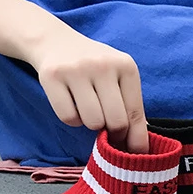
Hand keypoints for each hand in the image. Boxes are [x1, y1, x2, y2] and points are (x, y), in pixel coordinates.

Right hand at [30, 26, 148, 152]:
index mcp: (126, 66)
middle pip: (116, 121)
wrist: (55, 42)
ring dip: (91, 125)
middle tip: (108, 131)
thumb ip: (131, 107)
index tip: (134, 152)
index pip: (136, 113)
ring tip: (90, 112)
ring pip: (92, 121)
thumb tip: (140, 147)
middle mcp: (103, 65)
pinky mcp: (52, 76)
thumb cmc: (95, 68)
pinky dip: (72, 120)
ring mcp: (76, 69)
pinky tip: (73, 106)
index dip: (135, 138)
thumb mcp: (119, 79)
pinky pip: (68, 117)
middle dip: (114, 134)